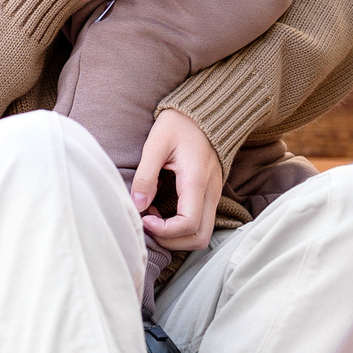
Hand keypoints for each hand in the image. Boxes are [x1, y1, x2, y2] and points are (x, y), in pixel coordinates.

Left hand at [133, 107, 220, 251]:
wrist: (204, 112)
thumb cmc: (179, 124)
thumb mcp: (156, 143)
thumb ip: (146, 175)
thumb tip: (137, 205)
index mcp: (197, 180)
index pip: (188, 224)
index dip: (164, 231)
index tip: (144, 218)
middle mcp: (211, 192)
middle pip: (200, 238)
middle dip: (172, 241)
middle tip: (148, 225)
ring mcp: (214, 195)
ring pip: (203, 235)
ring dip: (177, 237)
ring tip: (154, 218)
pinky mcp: (211, 195)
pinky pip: (202, 223)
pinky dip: (182, 229)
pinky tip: (163, 213)